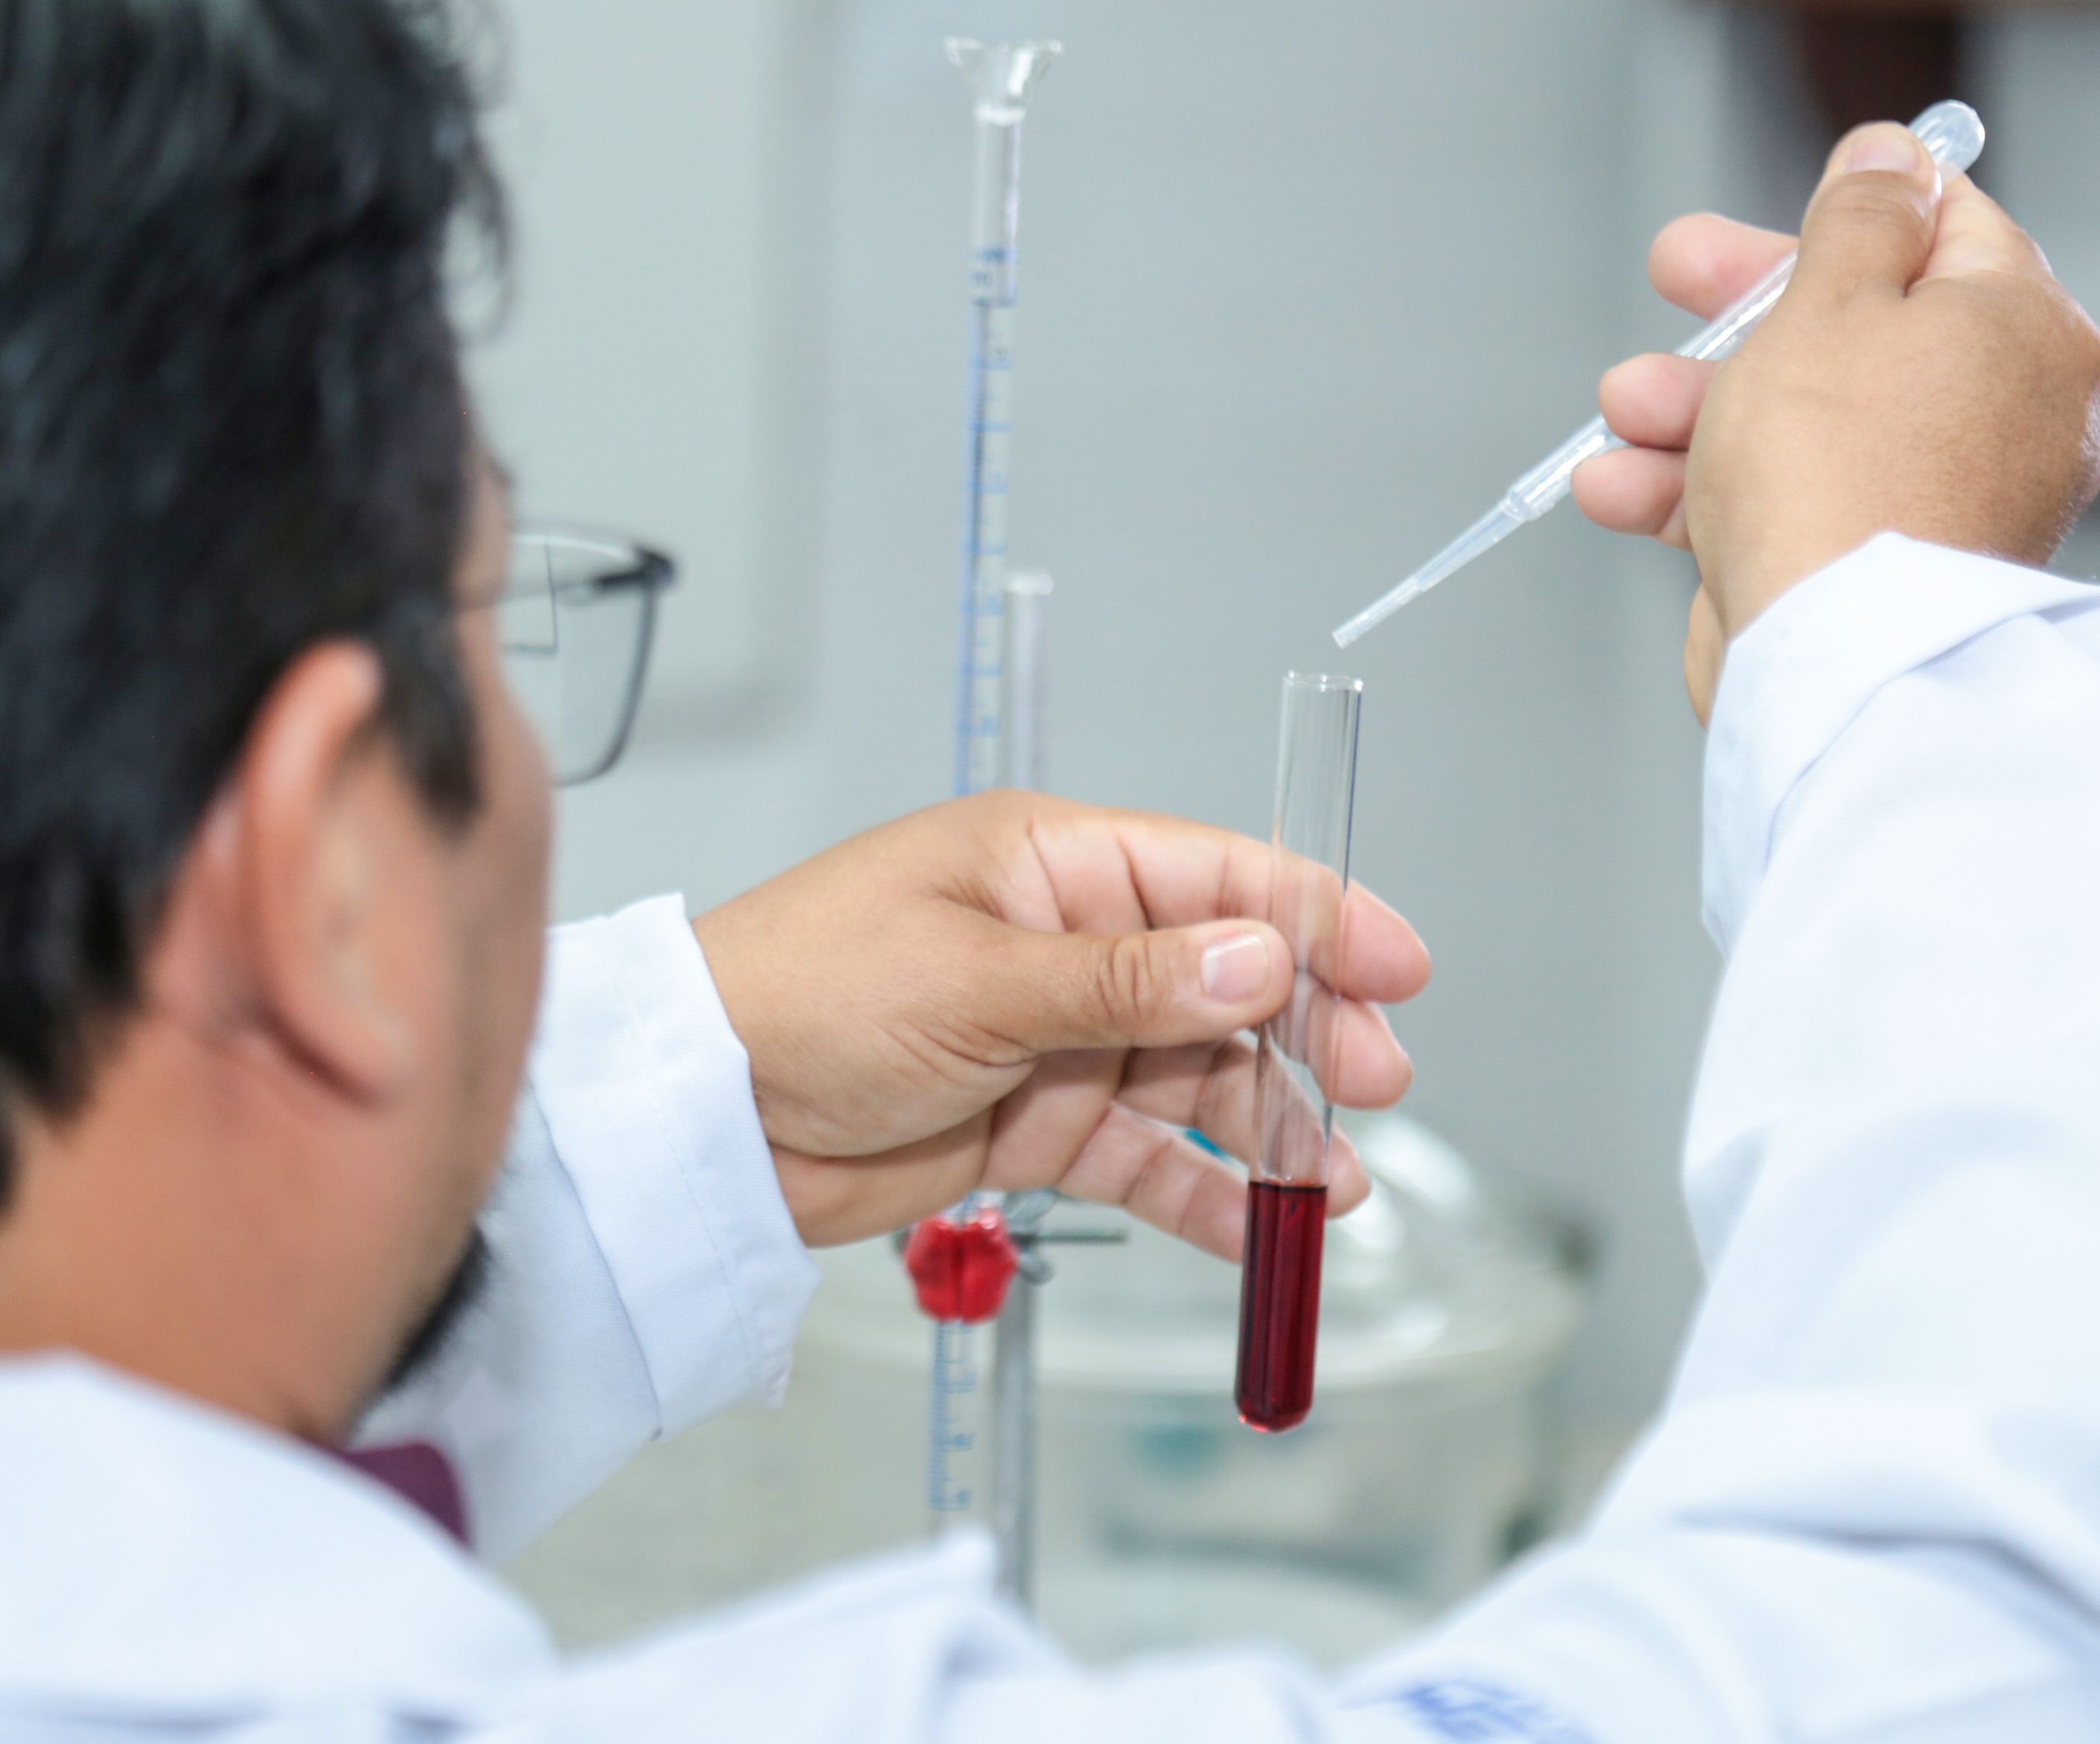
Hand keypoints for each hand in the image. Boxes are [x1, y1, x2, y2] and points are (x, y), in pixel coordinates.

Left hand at [691, 792, 1430, 1258]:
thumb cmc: (803, 996)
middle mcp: (1065, 943)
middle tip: (1376, 1085)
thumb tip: (1261, 958)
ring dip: (1266, 1126)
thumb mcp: (977, 982)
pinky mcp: (1031, 1123)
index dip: (1317, 916)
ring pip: (1195, 1079)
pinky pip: (1142, 1156)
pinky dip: (1199, 1188)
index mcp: (1051, 865)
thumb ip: (1129, 983)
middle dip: (1306, 1033)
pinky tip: (1258, 1223)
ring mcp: (1054, 1038)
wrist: (700, 1116)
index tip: (1399, 968)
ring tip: (1332, 1183)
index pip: (1216, 875)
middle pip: (1224, 983)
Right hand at [1570, 122, 2099, 721]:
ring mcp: (1936, 499)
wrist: (1834, 656)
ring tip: (1622, 410)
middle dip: (1739, 315)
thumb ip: (1856, 221)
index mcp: (2020, 328)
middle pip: (1858, 327)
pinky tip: (1620, 488)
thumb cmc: (1843, 477)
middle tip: (1675, 277)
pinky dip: (1702, 493)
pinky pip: (1785, 506)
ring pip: (1805, 423)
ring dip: (1695, 411)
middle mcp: (1998, 415)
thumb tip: (1888, 158)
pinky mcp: (1869, 573)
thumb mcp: (1832, 302)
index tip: (1779, 209)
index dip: (1845, 213)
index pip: (1943, 229)